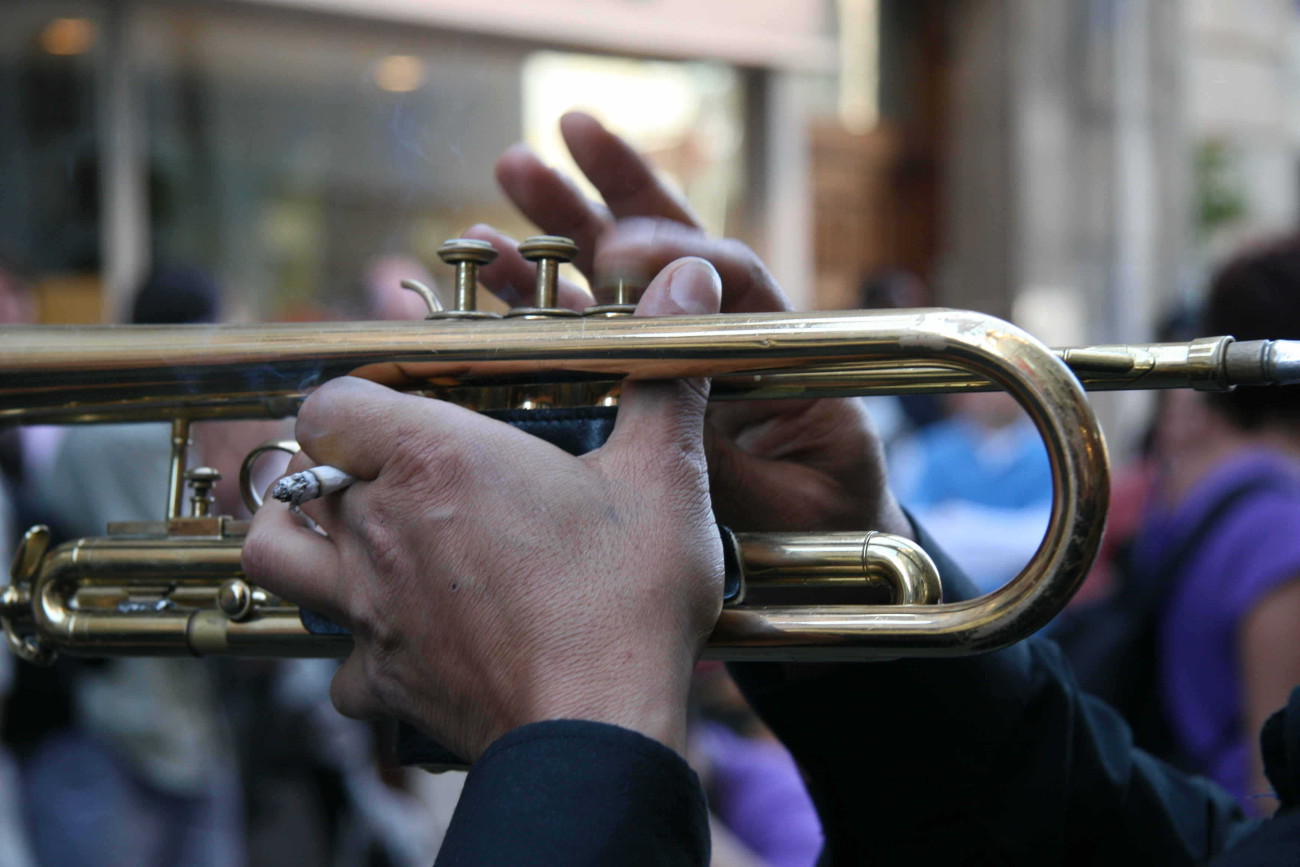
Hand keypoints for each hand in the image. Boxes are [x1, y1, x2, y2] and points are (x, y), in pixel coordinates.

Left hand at [243, 258, 725, 760]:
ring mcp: (370, 610)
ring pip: (276, 559)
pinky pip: (337, 665)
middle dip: (333, 466)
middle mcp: (380, 528)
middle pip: (298, 475)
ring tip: (358, 540)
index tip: (404, 405)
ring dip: (302, 542)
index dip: (358, 398)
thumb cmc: (624, 596)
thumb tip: (692, 278)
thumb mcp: (662, 474)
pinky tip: (406, 642)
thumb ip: (663, 375)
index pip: (331, 402)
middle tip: (396, 472)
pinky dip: (357, 651)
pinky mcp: (385, 682)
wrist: (598, 726)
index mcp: (432, 459)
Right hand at [471, 112, 909, 536]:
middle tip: (565, 135)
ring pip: (619, 282)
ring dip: (563, 228)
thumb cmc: (826, 526)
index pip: (741, 280)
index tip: (621, 251)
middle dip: (619, 190)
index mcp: (785, 355)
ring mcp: (677, 361)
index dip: (682, 258)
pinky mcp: (634, 391)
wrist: (821, 555)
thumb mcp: (794, 507)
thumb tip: (663, 427)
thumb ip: (733, 470)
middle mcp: (726, 342)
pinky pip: (582, 336)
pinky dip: (537, 301)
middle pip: (675, 250)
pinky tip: (491, 268)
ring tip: (512, 171)